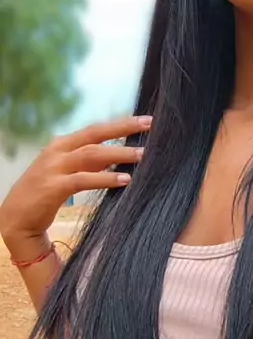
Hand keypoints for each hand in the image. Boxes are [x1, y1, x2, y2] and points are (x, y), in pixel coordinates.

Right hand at [0, 115, 152, 243]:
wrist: (16, 218)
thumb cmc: (46, 195)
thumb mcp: (67, 172)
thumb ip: (88, 164)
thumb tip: (121, 157)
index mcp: (62, 145)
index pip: (95, 130)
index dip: (120, 124)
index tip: (145, 120)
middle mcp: (57, 151)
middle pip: (95, 134)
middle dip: (123, 128)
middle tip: (149, 125)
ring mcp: (54, 168)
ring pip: (92, 154)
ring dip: (119, 153)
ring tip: (143, 155)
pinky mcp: (54, 187)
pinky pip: (84, 179)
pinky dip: (106, 178)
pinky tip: (125, 179)